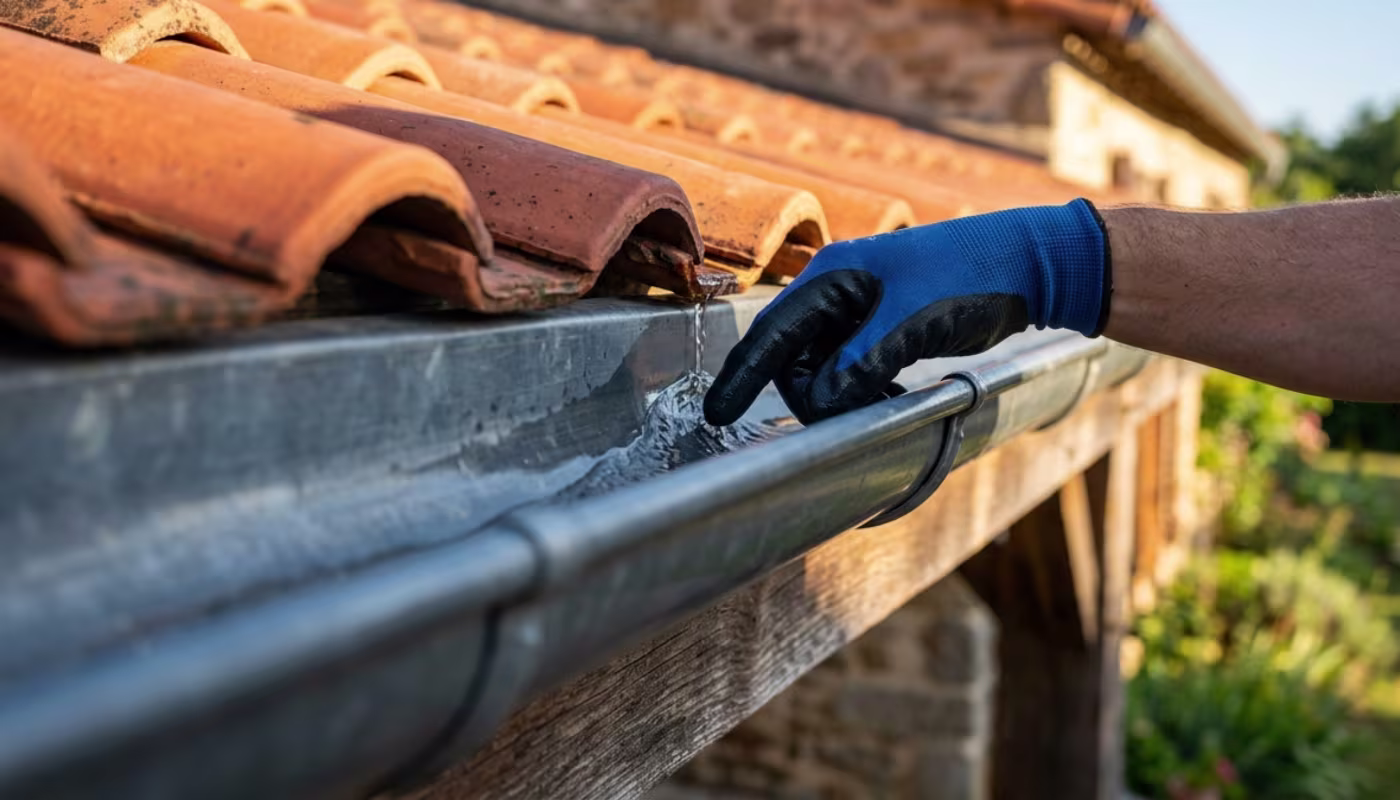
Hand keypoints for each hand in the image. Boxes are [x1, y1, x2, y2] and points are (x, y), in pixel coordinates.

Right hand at [704, 199, 1109, 425]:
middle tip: (845, 414)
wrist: (1032, 263)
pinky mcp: (885, 328)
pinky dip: (861, 388)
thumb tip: (819, 403)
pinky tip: (890, 392)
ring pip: (824, 367)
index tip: (717, 413)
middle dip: (809, 391)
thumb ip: (861, 361)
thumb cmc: (973, 273)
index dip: (741, 375)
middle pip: (795, 357)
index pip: (771, 333)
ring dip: (839, 393)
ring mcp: (862, 310)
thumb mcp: (912, 319)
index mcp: (833, 275)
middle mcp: (839, 291)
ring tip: (880, 398)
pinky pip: (852, 368)